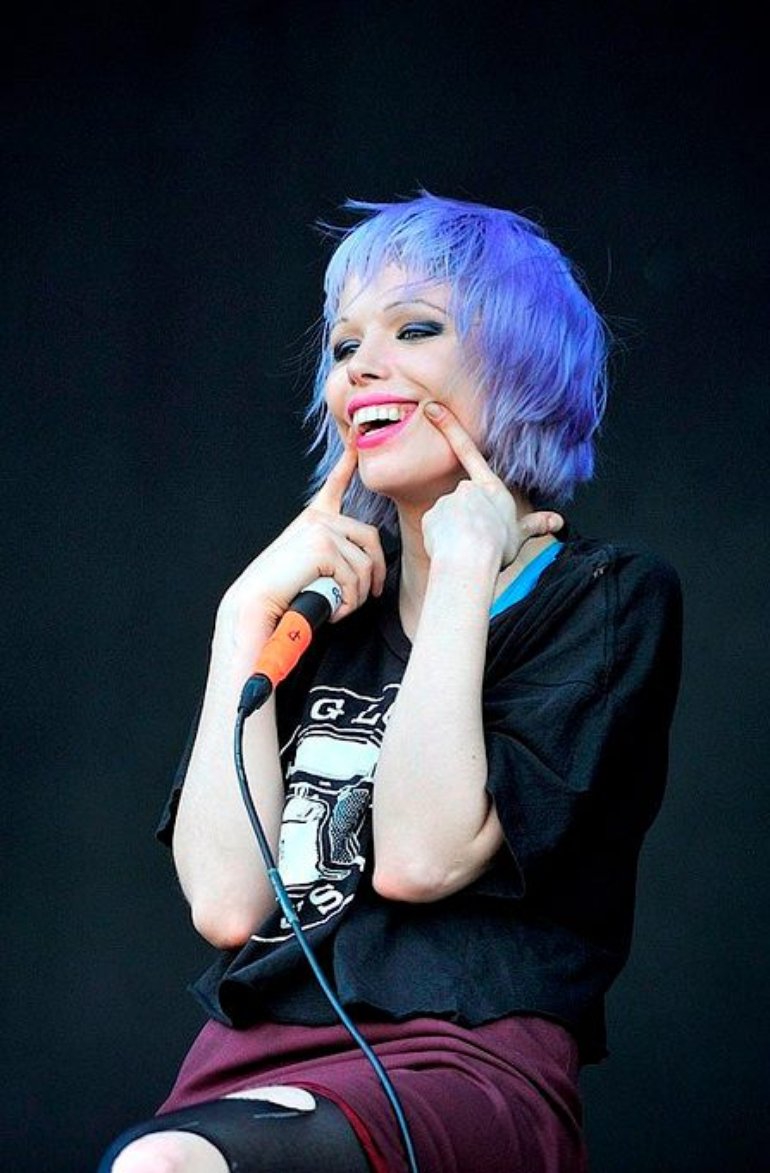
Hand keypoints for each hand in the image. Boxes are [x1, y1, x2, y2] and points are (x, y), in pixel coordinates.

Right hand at [218, 440, 385, 643]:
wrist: (254, 603)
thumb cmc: (280, 591)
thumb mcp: (307, 566)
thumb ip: (330, 557)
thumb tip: (361, 570)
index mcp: (313, 520)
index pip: (336, 485)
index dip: (348, 462)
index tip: (355, 440)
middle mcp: (319, 519)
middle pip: (370, 537)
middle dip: (376, 571)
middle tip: (371, 594)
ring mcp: (322, 530)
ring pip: (365, 565)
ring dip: (358, 594)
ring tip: (340, 607)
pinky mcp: (324, 546)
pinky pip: (355, 579)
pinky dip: (349, 602)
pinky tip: (333, 610)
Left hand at [421, 402, 562, 567]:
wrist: (473, 559)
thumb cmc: (497, 547)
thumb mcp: (521, 533)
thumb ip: (535, 524)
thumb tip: (556, 521)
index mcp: (492, 488)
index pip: (469, 450)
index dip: (449, 426)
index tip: (431, 409)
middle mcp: (467, 489)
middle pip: (461, 502)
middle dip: (464, 521)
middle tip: (475, 541)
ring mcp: (447, 500)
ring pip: (447, 516)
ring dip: (453, 530)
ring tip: (465, 547)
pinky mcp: (431, 516)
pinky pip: (435, 529)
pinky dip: (441, 539)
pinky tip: (450, 549)